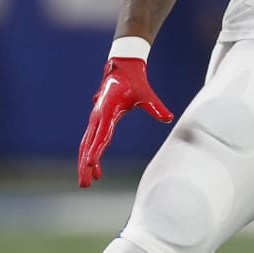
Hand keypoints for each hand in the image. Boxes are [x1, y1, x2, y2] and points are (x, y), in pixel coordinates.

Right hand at [77, 57, 173, 187]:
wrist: (122, 68)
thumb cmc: (135, 81)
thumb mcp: (146, 94)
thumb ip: (155, 107)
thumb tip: (168, 117)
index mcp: (107, 111)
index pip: (101, 135)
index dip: (96, 151)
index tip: (90, 165)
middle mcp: (98, 116)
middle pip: (88, 144)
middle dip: (85, 165)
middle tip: (85, 184)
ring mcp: (95, 119)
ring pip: (87, 145)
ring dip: (85, 164)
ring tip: (86, 184)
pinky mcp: (97, 121)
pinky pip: (91, 141)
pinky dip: (91, 155)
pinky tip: (97, 171)